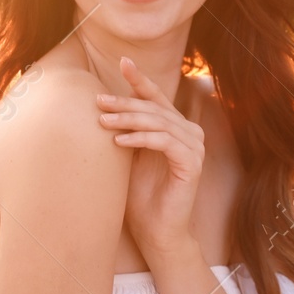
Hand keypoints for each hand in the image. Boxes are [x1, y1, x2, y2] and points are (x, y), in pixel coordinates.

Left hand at [95, 56, 203, 260]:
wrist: (155, 232)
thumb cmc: (140, 196)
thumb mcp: (128, 156)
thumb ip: (126, 130)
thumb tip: (103, 104)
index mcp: (175, 127)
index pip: (156, 98)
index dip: (140, 79)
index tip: (123, 62)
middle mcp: (190, 133)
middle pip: (154, 108)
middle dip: (124, 102)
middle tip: (98, 101)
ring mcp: (195, 148)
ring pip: (159, 122)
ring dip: (129, 120)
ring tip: (102, 122)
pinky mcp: (192, 164)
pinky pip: (165, 142)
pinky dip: (141, 139)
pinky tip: (119, 141)